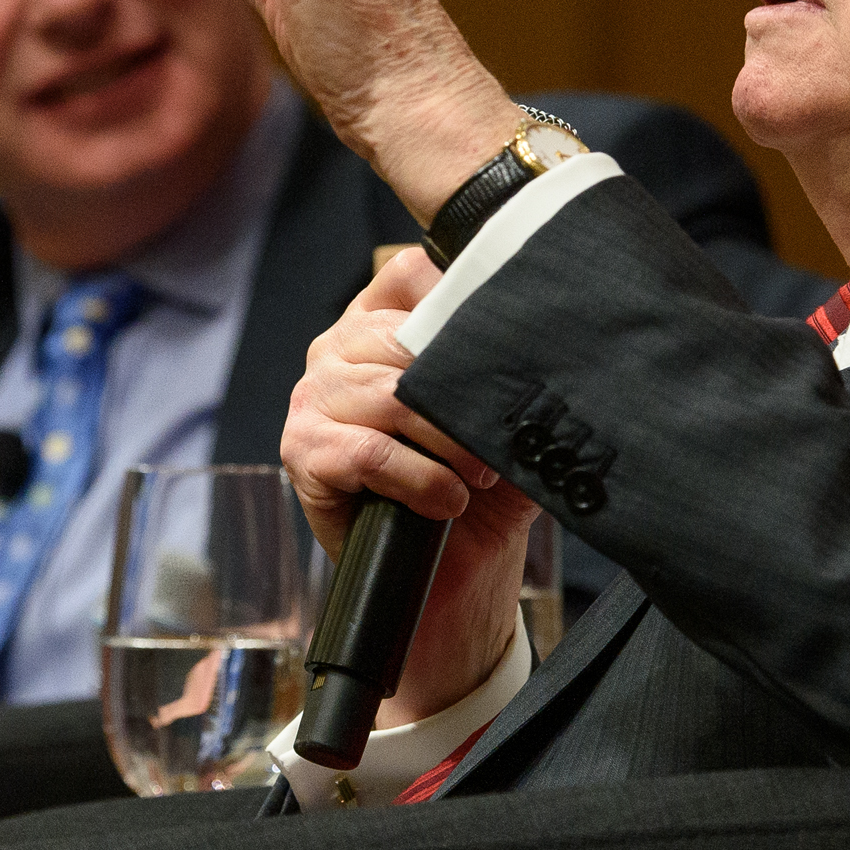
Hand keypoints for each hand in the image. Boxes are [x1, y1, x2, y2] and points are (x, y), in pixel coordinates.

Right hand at [282, 248, 538, 726]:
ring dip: (448, 442)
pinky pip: (367, 450)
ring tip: (476, 476)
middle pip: (404, 337)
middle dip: (462, 390)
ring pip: (391, 394)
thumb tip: (547, 335)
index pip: (413, 271)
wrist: (455, 578)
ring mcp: (313, 397)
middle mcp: (340, 348)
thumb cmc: (480, 492)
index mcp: (382, 322)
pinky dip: (418, 478)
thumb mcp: (508, 418)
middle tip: (494, 439)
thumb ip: (510, 367)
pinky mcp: (302, 452)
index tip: (504, 331)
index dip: (459, 292)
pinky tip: (445, 501)